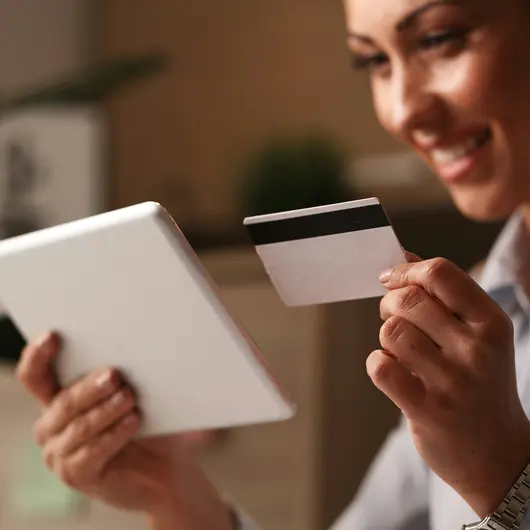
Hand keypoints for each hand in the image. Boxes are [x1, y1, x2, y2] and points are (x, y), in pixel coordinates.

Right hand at [16, 333, 234, 529]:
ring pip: (77, 427)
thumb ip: (135, 370)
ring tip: (130, 398)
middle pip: (63, 401)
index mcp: (60, 397)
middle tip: (115, 375)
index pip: (36, 375)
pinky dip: (113, 435)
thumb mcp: (144, 392)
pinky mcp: (78, 475)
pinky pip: (91, 453)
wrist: (170, 466)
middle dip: (89, 386)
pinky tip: (133, 421)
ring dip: (105, 411)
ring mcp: (61, 453)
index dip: (37, 356)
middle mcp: (52, 425)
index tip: (52, 336)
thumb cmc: (155, 421)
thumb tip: (149, 339)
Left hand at [369, 257, 529, 516]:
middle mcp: (477, 349)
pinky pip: (381, 367)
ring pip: (391, 332)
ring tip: (401, 352)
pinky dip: (378, 364)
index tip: (391, 279)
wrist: (498, 454)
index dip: (406, 271)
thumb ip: (443, 294)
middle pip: (408, 299)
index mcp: (492, 323)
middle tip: (394, 317)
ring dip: (386, 337)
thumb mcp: (478, 334)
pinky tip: (394, 373)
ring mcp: (453, 382)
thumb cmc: (479, 382)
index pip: (440, 273)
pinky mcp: (428, 411)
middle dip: (390, 303)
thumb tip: (403, 255)